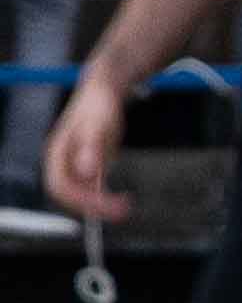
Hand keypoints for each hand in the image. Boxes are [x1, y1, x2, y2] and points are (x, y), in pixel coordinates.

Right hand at [44, 80, 124, 219]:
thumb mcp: (100, 125)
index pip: (61, 186)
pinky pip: (89, 187)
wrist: (102, 92)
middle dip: (93, 206)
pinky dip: (102, 195)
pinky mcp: (84, 165)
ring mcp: (71, 163)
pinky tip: (118, 197)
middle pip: (69, 193)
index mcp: (57, 153)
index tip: (108, 205)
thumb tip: (88, 173)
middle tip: (122, 210)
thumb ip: (93, 148)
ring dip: (99, 203)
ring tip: (124, 206)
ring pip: (79, 192)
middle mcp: (60, 160)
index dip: (82, 199)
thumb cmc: (100, 106)